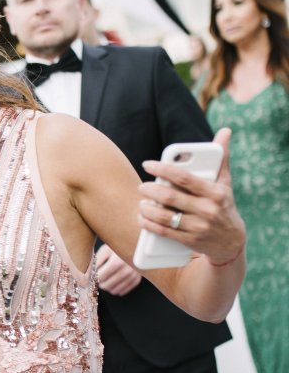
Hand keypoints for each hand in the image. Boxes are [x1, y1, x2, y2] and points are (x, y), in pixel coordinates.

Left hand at [95, 244, 140, 295]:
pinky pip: (123, 291)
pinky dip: (116, 289)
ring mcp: (133, 276)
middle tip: (97, 280)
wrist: (135, 247)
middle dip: (99, 284)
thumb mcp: (105, 251)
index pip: (101, 276)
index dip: (94, 278)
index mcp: (117, 262)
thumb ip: (96, 262)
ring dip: (107, 288)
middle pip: (108, 285)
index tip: (91, 277)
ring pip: (115, 290)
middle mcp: (126, 270)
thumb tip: (88, 274)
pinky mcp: (136, 280)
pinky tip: (112, 283)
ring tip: (104, 281)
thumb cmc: (117, 248)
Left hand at [138, 128, 245, 265]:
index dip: (164, 170)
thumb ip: (221, 158)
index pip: (185, 178)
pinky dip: (150, 225)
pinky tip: (142, 218)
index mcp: (215, 193)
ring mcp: (199, 227)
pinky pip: (165, 232)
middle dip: (151, 191)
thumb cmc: (223, 205)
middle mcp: (208, 210)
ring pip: (165, 216)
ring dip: (148, 209)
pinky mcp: (190, 241)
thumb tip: (224, 131)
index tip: (148, 165)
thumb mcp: (225, 183)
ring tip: (141, 203)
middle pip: (171, 198)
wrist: (231, 242)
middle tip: (142, 187)